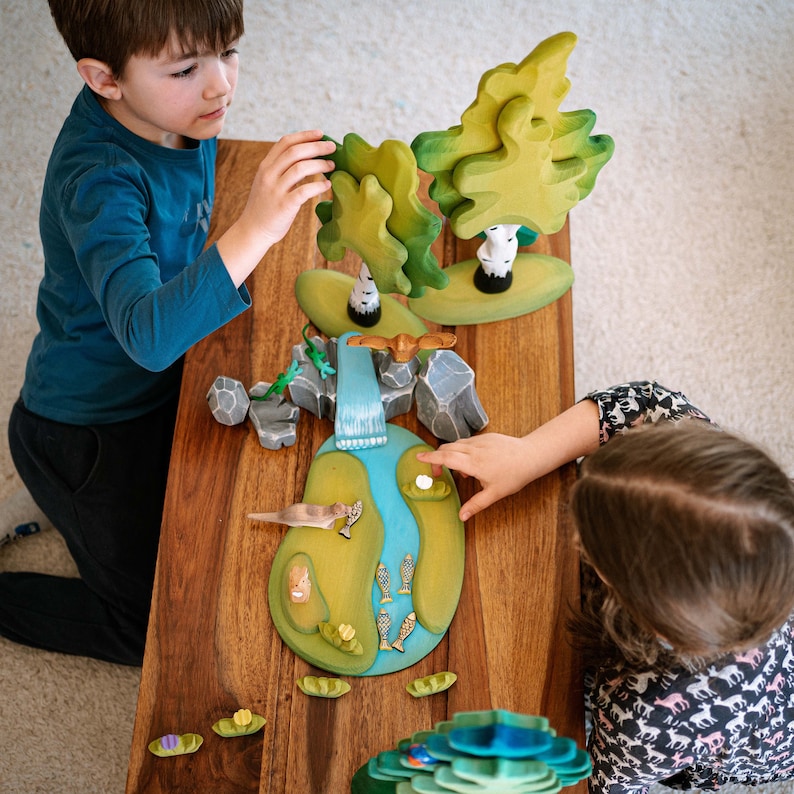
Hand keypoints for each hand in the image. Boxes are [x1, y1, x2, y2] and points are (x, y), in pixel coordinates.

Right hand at [218, 130, 335, 285]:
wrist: (253, 231)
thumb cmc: (265, 207)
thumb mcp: (268, 182)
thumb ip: (281, 169)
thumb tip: (307, 158)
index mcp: (266, 166)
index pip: (285, 142)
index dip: (304, 135)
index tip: (320, 133)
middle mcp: (269, 175)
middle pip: (295, 152)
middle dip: (316, 146)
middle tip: (332, 147)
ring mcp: (275, 190)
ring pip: (300, 168)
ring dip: (320, 164)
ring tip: (332, 165)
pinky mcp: (284, 205)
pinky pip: (304, 191)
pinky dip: (318, 186)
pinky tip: (327, 185)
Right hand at [417, 434, 533, 520]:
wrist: (531, 456)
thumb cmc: (514, 475)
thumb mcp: (494, 493)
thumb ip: (475, 504)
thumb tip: (462, 517)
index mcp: (473, 463)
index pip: (446, 458)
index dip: (430, 458)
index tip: (418, 457)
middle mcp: (474, 449)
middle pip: (447, 449)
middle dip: (437, 459)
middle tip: (438, 474)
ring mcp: (480, 441)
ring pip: (456, 444)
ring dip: (451, 455)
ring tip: (462, 473)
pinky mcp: (486, 437)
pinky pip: (467, 442)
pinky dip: (462, 450)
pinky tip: (472, 463)